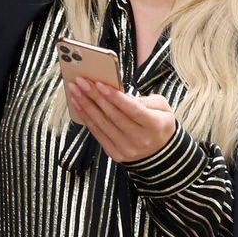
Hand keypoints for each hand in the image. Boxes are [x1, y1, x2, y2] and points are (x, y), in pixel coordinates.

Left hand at [62, 74, 176, 162]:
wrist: (160, 153)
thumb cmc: (159, 124)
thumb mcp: (162, 108)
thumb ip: (144, 100)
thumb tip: (120, 95)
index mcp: (155, 126)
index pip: (133, 110)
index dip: (115, 97)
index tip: (99, 84)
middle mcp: (140, 140)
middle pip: (113, 116)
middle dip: (95, 97)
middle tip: (81, 82)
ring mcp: (127, 149)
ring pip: (102, 124)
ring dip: (86, 106)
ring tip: (75, 91)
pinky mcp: (116, 154)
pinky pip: (98, 134)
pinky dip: (87, 119)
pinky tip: (78, 106)